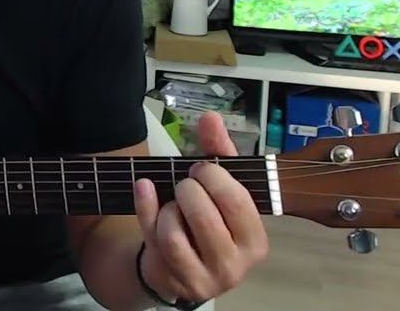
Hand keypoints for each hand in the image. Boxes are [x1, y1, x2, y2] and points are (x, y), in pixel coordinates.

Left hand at [132, 111, 268, 303]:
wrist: (176, 263)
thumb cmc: (204, 221)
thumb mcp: (217, 187)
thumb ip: (218, 152)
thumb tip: (211, 117)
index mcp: (255, 240)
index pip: (236, 201)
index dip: (213, 176)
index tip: (200, 168)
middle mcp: (236, 264)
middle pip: (204, 215)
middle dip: (188, 189)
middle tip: (185, 184)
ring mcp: (206, 278)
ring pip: (175, 232)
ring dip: (167, 207)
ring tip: (172, 203)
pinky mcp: (176, 282)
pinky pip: (154, 240)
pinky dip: (145, 208)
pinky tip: (144, 189)